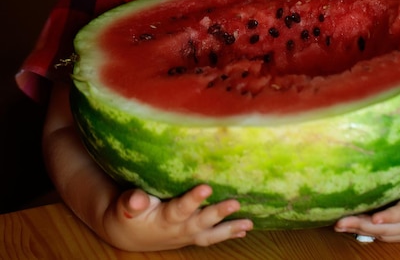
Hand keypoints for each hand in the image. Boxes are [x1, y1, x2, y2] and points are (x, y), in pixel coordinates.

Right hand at [102, 184, 252, 250]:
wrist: (129, 234)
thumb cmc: (127, 214)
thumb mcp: (124, 206)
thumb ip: (131, 201)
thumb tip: (137, 200)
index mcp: (162, 218)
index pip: (180, 209)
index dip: (193, 199)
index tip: (207, 187)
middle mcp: (178, 229)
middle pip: (200, 222)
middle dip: (218, 213)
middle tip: (235, 202)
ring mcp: (186, 235)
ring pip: (210, 234)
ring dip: (229, 228)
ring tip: (248, 223)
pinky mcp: (191, 235)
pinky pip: (211, 237)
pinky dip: (228, 234)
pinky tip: (243, 229)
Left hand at [334, 158, 399, 242]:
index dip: (390, 217)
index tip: (376, 219)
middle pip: (385, 228)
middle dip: (362, 225)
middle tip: (340, 221)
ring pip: (380, 233)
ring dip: (358, 229)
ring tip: (337, 223)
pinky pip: (381, 234)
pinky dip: (364, 231)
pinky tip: (346, 226)